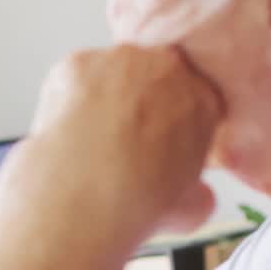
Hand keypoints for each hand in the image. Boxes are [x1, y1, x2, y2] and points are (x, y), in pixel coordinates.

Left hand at [0, 45, 222, 257]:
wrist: (86, 198)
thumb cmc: (139, 203)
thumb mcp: (191, 208)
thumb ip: (198, 191)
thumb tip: (196, 196)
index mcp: (204, 99)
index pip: (193, 98)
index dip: (172, 121)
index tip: (157, 142)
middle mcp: (167, 68)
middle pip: (153, 77)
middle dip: (140, 103)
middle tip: (120, 142)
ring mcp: (120, 61)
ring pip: (111, 74)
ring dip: (102, 98)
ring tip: (88, 142)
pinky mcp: (76, 64)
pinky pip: (73, 78)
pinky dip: (67, 100)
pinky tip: (67, 132)